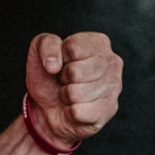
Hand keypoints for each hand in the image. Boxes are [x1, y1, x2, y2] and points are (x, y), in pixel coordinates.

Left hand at [23, 32, 122, 149]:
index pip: (74, 48)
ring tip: (71, 94)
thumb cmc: (50, 76)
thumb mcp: (40, 50)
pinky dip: (70, 112)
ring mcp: (114, 86)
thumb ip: (46, 45)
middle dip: (63, 79)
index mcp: (99, 42)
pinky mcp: (109, 109)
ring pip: (75, 93)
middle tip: (67, 81)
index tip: (63, 63)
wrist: (48, 108)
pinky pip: (78, 112)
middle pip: (74, 72)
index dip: (61, 58)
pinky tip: (76, 107)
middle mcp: (112, 62)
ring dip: (66, 96)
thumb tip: (53, 65)